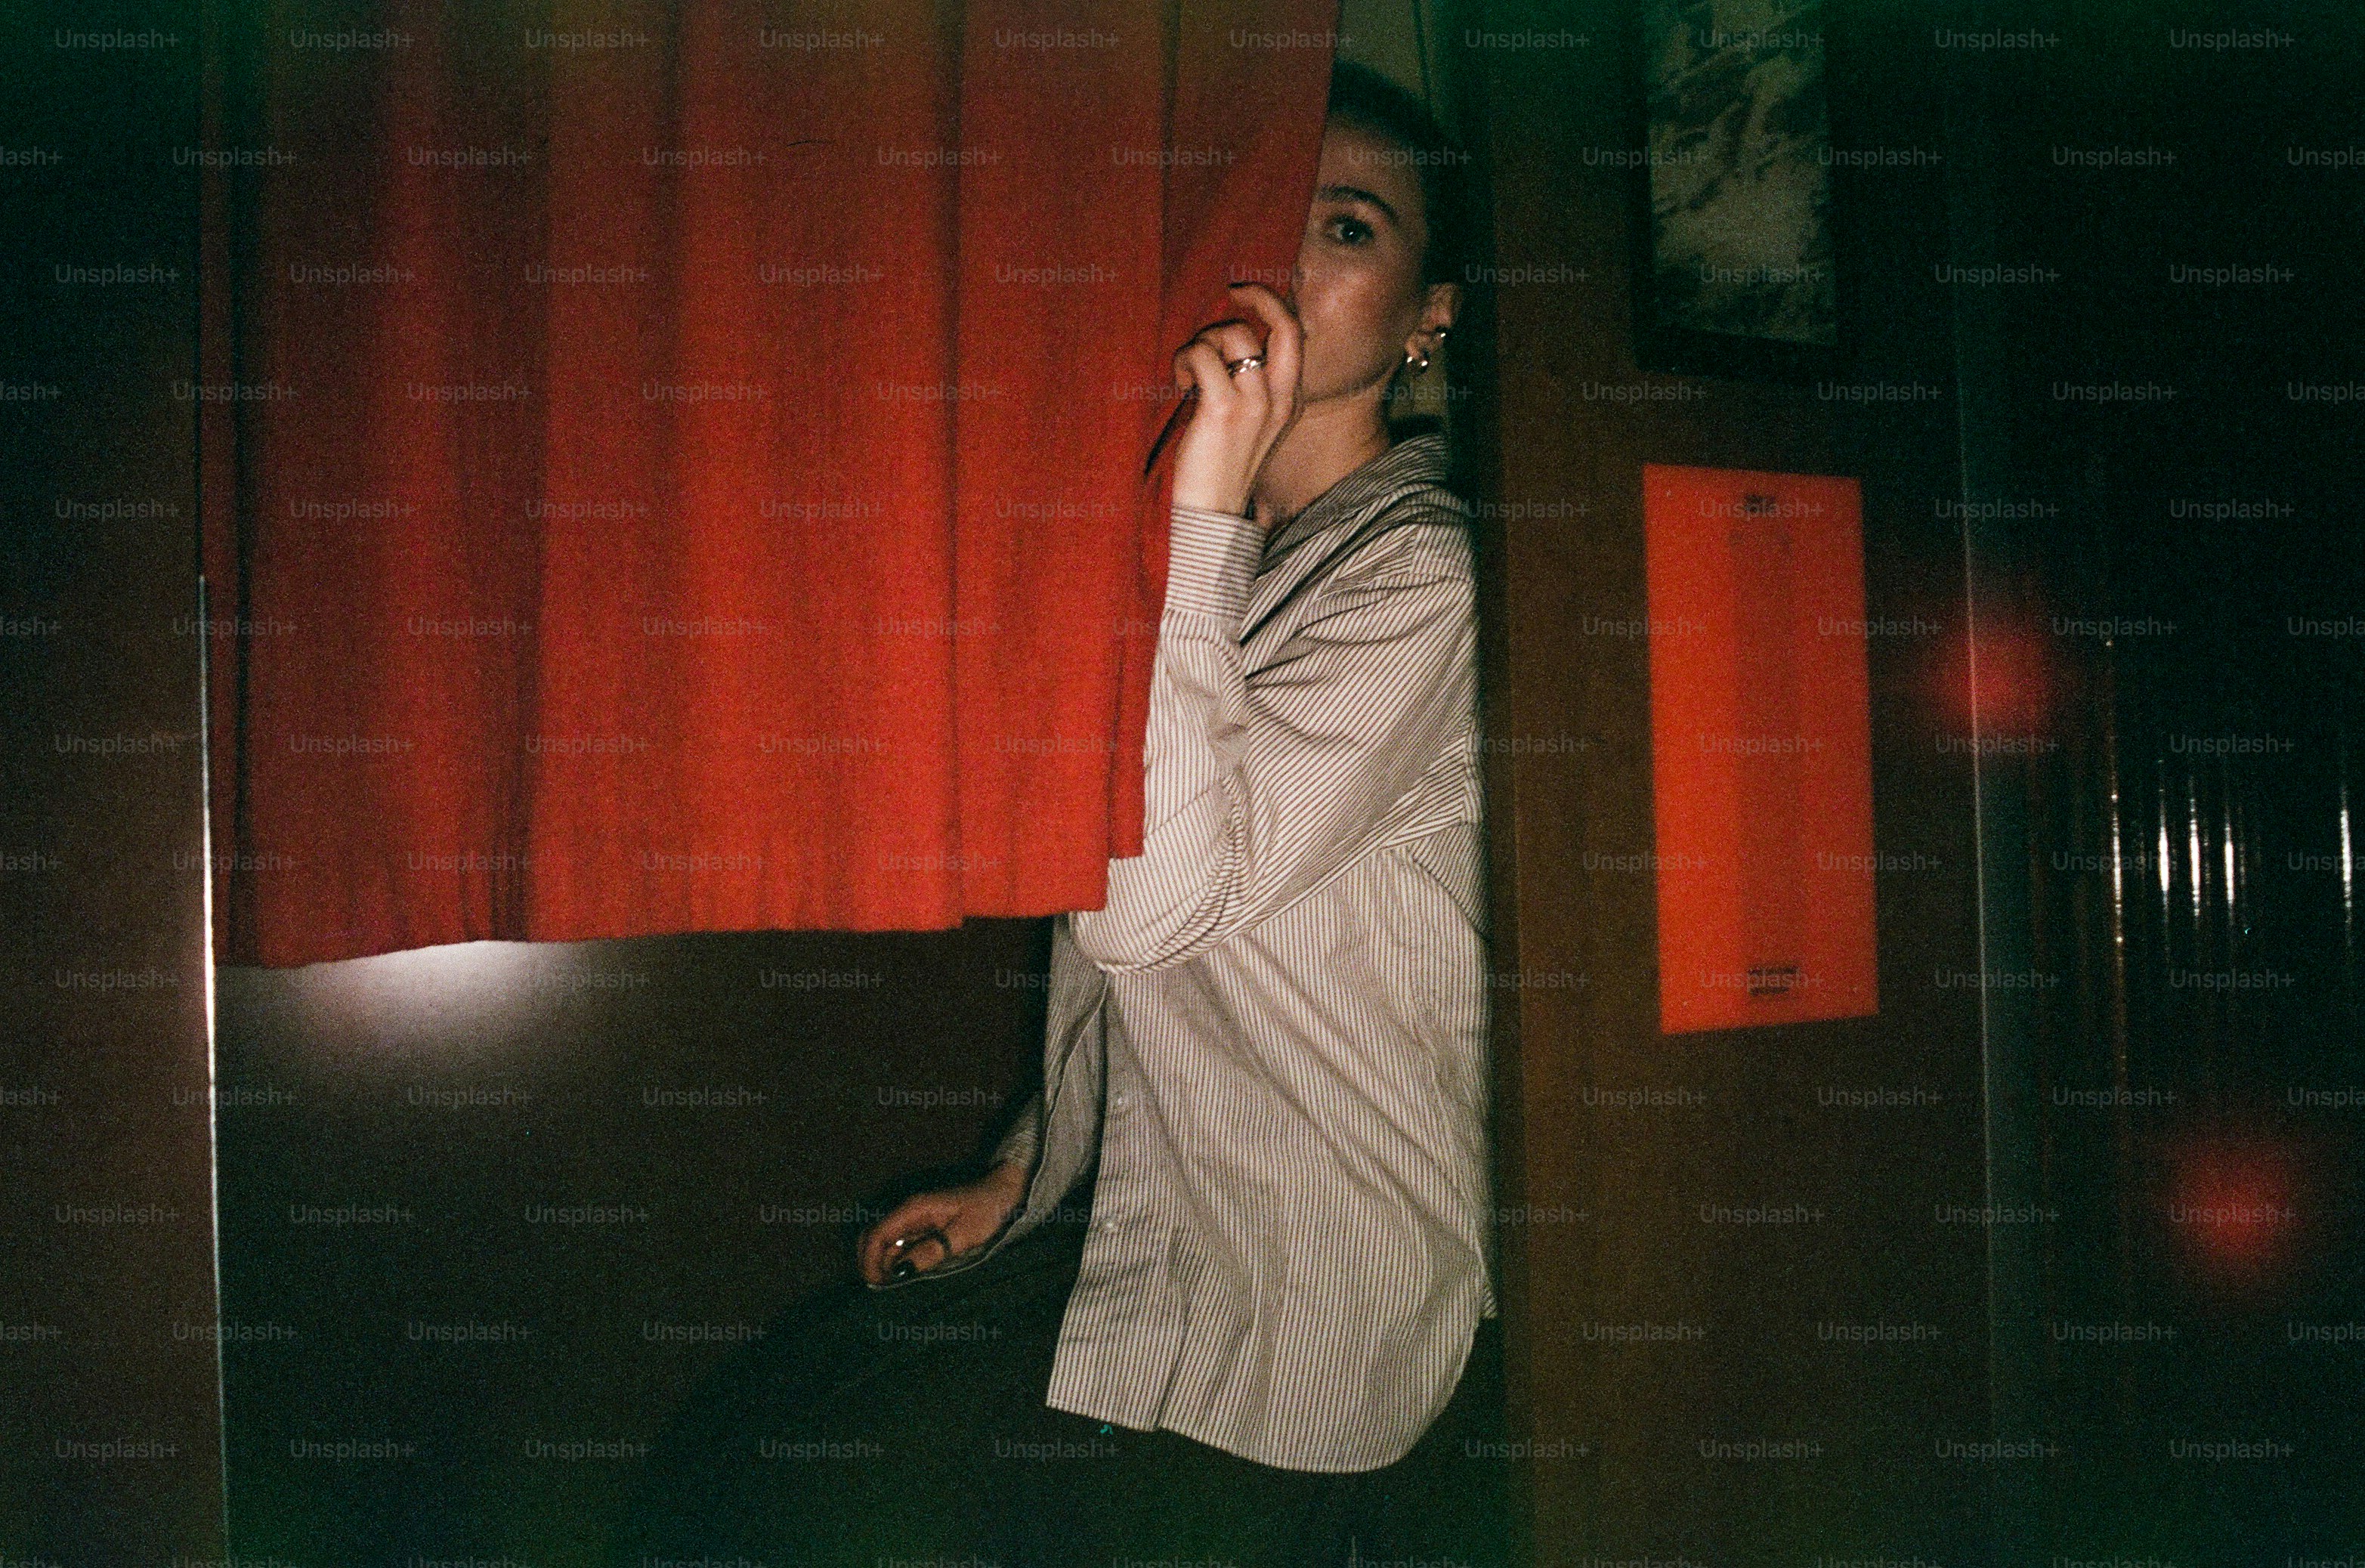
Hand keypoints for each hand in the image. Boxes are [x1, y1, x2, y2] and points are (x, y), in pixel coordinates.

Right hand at [857, 1159, 1027, 1286]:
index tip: (876, 1285)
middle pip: (873, 1238)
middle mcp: (909, 1213)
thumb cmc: (989, 1210)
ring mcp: (915, 1220)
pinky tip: (904, 1279)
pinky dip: (895, 1262)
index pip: (876, 1235)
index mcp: (914, 1210)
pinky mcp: (923, 1228)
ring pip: (885, 1243)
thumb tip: (901, 1271)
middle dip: (869, 1264)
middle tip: (880, 1291)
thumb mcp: (965, 1234)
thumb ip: (932, 1251)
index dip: (869, 1261)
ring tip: (891, 1290)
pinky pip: (900, 1245)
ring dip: (882, 1265)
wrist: (1006, 1192)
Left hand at [1169, 282, 1302, 520]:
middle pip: (1282, 324)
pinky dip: (1184, 360)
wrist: (1209, 515)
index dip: (1271, 303)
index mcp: (1289, 401)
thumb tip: (1221, 343)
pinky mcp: (1223, 410)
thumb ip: (1246, 384)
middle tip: (1228, 294)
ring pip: (1234, 334)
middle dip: (1256, 296)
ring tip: (1189, 372)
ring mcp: (1255, 404)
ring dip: (1203, 341)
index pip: (1294, 335)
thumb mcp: (1246, 422)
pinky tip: (1180, 385)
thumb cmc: (1217, 468)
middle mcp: (1280, 399)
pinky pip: (1203, 354)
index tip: (1241, 293)